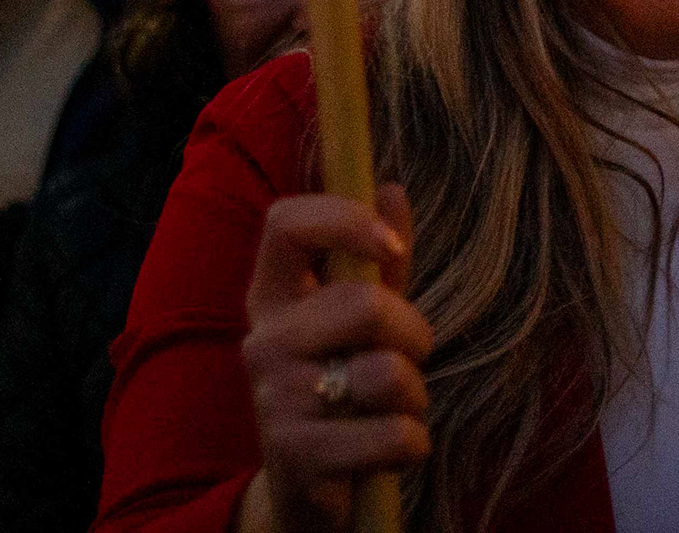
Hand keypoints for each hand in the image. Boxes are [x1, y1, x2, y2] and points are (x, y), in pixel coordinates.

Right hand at [244, 186, 429, 530]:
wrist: (306, 490)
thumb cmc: (341, 387)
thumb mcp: (360, 322)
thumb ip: (379, 262)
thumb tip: (392, 188)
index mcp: (273, 296)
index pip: (284, 223)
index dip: (344, 219)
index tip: (391, 248)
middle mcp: (263, 341)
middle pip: (363, 304)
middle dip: (414, 333)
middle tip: (409, 358)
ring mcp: (275, 400)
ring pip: (386, 375)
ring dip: (414, 396)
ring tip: (391, 410)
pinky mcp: (298, 457)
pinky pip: (392, 436)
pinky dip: (411, 444)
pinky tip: (386, 451)